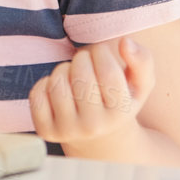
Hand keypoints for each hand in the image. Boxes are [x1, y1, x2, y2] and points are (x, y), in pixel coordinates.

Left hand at [29, 36, 154, 152]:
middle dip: (81, 57)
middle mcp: (94, 127)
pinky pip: (37, 94)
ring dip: (63, 68)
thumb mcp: (139, 84)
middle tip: (86, 62)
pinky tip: (60, 88)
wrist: (101, 138)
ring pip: (57, 81)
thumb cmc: (120, 100)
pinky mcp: (46, 131)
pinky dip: (44, 83)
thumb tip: (125, 42)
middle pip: (80, 73)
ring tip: (73, 75)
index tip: (100, 52)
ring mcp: (68, 131)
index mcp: (120, 114)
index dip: (101, 52)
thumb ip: (142, 60)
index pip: (107, 71)